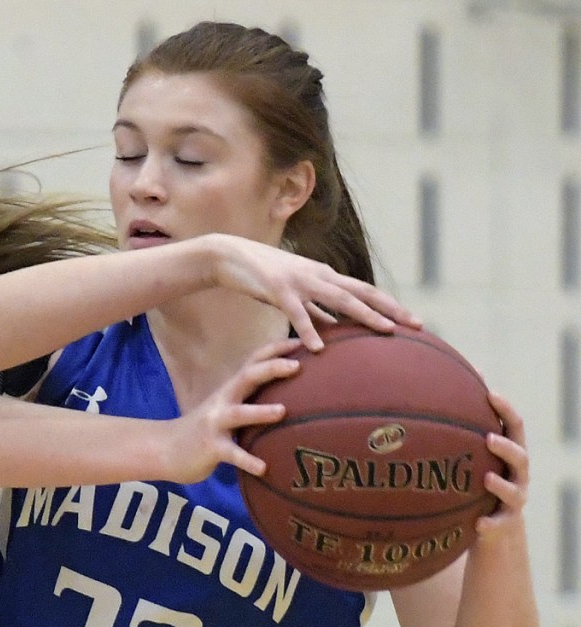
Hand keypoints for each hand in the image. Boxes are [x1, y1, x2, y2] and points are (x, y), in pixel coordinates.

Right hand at [166, 339, 301, 481]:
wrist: (166, 448)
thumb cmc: (205, 430)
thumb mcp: (225, 408)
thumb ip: (248, 399)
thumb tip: (288, 396)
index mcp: (231, 390)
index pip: (254, 361)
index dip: (276, 349)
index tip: (302, 341)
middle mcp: (223, 401)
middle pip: (247, 377)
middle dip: (272, 368)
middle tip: (298, 365)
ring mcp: (215, 423)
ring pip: (239, 414)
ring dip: (260, 412)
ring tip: (282, 411)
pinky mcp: (210, 447)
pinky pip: (231, 453)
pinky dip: (247, 460)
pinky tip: (263, 468)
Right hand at [203, 233, 421, 350]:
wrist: (230, 256)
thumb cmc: (262, 277)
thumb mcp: (295, 295)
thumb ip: (315, 312)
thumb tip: (335, 330)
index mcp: (325, 277)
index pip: (366, 291)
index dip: (391, 305)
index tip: (414, 321)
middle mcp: (319, 276)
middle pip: (363, 292)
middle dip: (392, 309)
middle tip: (417, 324)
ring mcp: (300, 281)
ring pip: (339, 299)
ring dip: (365, 315)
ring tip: (385, 331)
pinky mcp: (278, 289)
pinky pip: (297, 313)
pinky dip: (309, 329)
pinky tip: (317, 348)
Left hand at [476, 391, 528, 537]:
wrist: (496, 530)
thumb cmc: (480, 483)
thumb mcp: (476, 457)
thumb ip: (465, 428)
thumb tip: (445, 387)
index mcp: (509, 455)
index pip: (514, 428)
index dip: (505, 410)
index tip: (490, 394)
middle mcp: (516, 475)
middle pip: (520, 458)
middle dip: (507, 447)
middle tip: (488, 438)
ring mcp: (513, 500)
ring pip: (514, 492)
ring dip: (501, 485)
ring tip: (487, 478)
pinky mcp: (504, 525)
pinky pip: (499, 525)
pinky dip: (490, 524)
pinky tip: (479, 524)